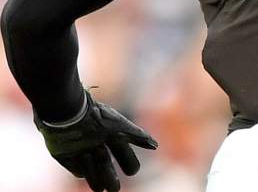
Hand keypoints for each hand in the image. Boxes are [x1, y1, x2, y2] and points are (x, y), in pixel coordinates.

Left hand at [37, 92, 157, 191]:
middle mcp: (95, 142)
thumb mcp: (121, 126)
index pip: (122, 151)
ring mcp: (80, 148)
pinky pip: (74, 167)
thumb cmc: (97, 117)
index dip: (128, 161)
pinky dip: (81, 169)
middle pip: (106, 164)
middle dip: (111, 177)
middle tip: (115, 190)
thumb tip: (155, 146)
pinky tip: (85, 166)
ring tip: (103, 189)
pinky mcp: (64, 153)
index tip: (132, 172)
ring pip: (91, 168)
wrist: (69, 112)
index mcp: (109, 135)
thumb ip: (138, 136)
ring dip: (97, 178)